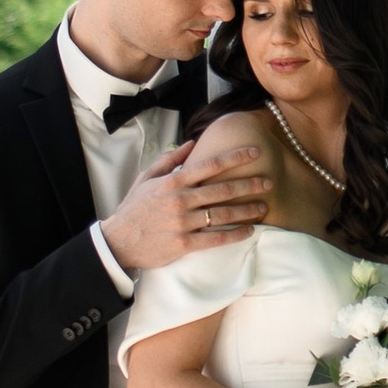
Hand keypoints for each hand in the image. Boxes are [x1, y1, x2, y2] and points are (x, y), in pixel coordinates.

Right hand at [102, 135, 272, 274]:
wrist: (118, 241)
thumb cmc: (134, 208)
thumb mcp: (146, 178)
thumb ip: (169, 160)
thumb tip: (191, 143)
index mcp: (173, 182)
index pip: (211, 164)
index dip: (235, 157)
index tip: (255, 152)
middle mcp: (180, 200)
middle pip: (223, 189)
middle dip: (250, 184)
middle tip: (269, 182)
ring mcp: (183, 223)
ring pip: (223, 214)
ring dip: (247, 210)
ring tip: (264, 207)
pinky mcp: (184, 244)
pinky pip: (215, 238)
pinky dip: (235, 234)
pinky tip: (249, 231)